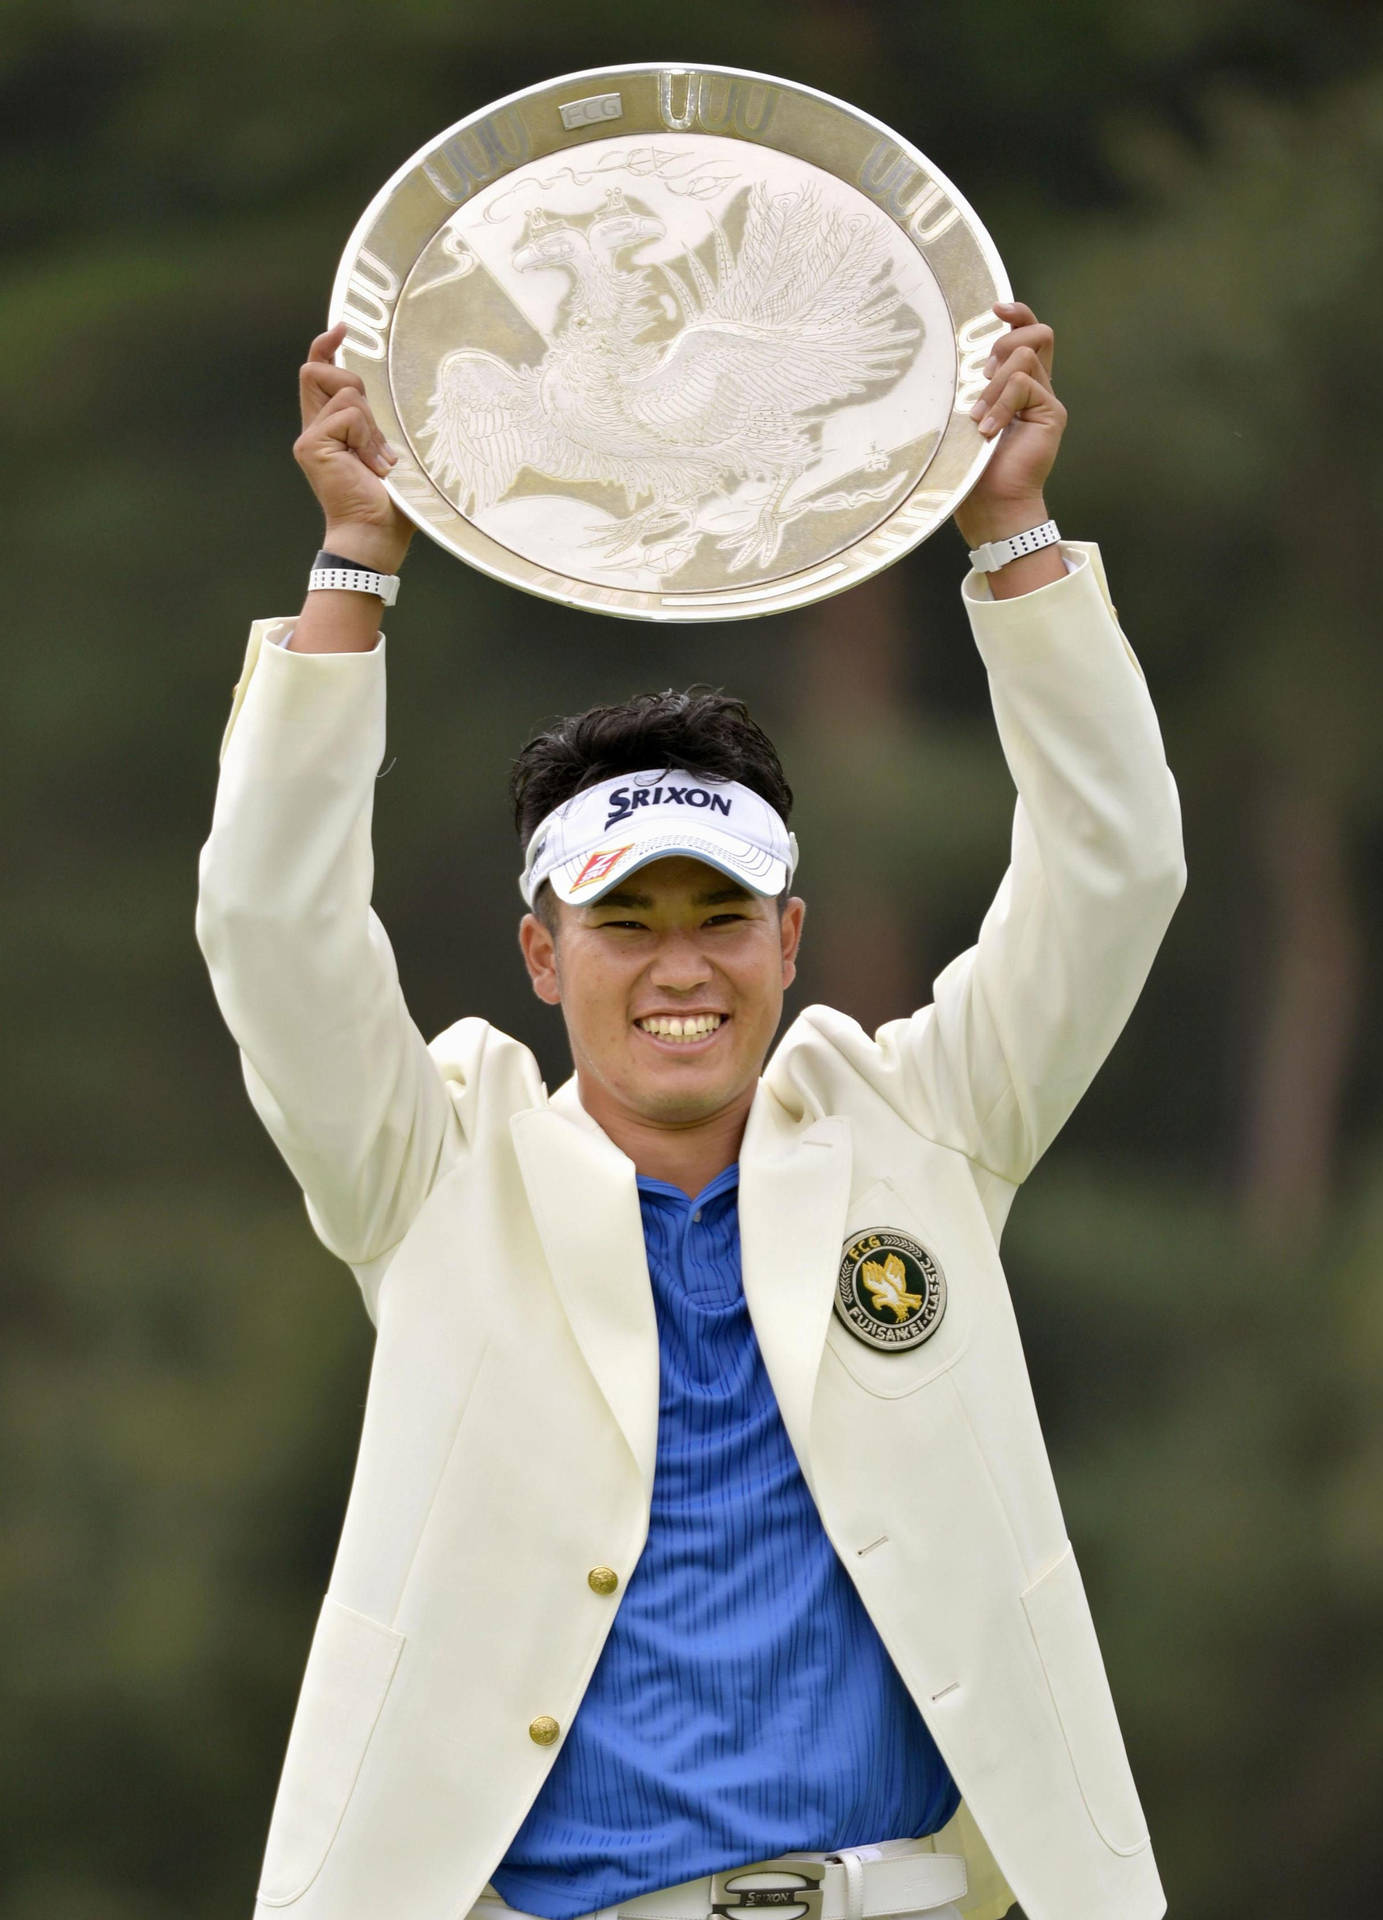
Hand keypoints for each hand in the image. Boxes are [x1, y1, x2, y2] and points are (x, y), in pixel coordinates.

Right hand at [294, 323, 413, 573]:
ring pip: (346, 392)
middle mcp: (314, 429)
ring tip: (379, 461)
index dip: (325, 346)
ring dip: (372, 425)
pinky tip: (373, 466)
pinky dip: (368, 437)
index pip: (318, 373)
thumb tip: (394, 390)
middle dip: (355, 388)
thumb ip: (378, 421)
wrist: (375, 536)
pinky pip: (349, 415)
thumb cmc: (390, 502)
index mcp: (329, 429)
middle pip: (321, 371)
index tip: (343, 328)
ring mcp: (310, 437)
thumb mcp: (388, 450)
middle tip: (376, 436)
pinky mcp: (311, 445)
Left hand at [952, 301, 1065, 550]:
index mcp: (1016, 385)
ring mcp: (1046, 400)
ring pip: (1024, 357)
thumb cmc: (970, 467)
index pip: (1027, 333)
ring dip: (993, 384)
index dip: (1017, 313)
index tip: (995, 308)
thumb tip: (963, 351)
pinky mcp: (1053, 412)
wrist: (991, 506)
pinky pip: (1023, 383)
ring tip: (978, 418)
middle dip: (1005, 343)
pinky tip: (988, 430)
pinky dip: (1000, 403)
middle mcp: (1036, 388)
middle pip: (1037, 333)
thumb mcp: (965, 415)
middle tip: (982, 375)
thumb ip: (973, 383)